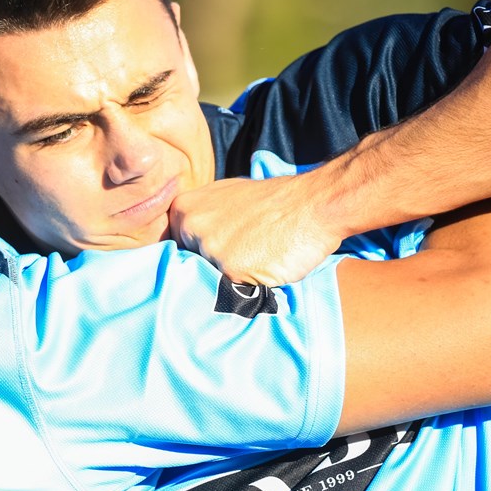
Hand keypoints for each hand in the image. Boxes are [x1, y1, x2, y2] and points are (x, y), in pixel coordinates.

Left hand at [169, 176, 343, 286]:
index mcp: (184, 209)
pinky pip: (232, 292)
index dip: (198, 257)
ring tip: (256, 258)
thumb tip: (184, 249)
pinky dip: (247, 287)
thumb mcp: (225, 198)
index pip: (176, 250)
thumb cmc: (274, 203)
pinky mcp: (232, 270)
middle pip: (189, 268)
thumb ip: (200, 220)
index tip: (221, 253)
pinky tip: (265, 267)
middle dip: (211, 269)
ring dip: (230, 279)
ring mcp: (211, 249)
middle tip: (243, 254)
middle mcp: (191, 228)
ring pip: (210, 281)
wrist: (314, 203)